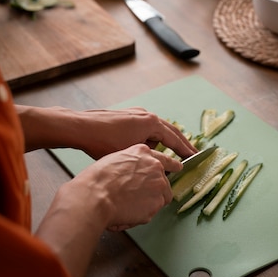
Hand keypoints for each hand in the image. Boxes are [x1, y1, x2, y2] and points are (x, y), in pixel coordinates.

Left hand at [17, 105, 196, 159]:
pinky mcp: (127, 114)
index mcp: (151, 123)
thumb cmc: (104, 143)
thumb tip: (159, 163)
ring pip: (157, 128)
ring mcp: (137, 113)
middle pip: (170, 130)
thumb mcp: (131, 154)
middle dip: (181, 143)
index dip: (185, 150)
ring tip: (172, 151)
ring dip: (165, 140)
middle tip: (192, 153)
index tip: (195, 157)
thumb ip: (149, 156)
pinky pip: (146, 126)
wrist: (82, 127)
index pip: (174, 138)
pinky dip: (153, 136)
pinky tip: (149, 146)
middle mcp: (147, 115)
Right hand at [35, 143, 182, 276]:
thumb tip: (134, 174)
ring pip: (160, 197)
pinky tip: (127, 212)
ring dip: (148, 203)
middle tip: (136, 197)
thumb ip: (131, 164)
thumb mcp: (115, 159)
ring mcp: (158, 184)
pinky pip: (152, 211)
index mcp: (143, 152)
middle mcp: (155, 166)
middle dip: (153, 190)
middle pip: (163, 181)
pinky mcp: (157, 202)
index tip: (178, 167)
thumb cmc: (98, 179)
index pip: (163, 158)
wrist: (96, 195)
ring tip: (128, 205)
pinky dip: (142, 215)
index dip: (171, 165)